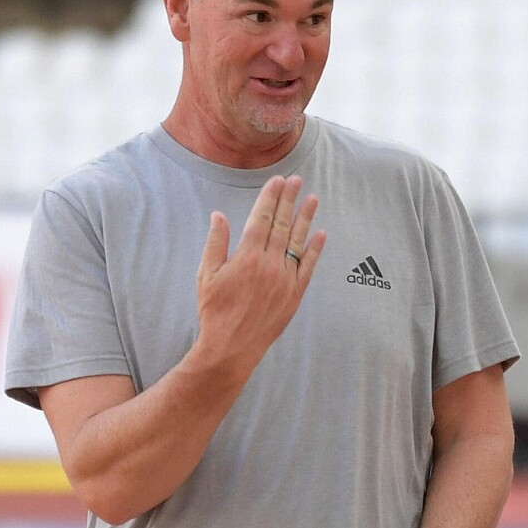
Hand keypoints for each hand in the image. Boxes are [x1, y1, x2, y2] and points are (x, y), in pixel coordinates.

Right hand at [194, 175, 325, 377]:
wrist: (231, 347)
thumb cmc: (214, 311)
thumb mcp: (206, 275)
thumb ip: (216, 243)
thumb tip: (219, 215)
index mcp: (247, 257)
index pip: (262, 218)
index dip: (271, 197)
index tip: (278, 180)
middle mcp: (269, 264)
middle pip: (281, 224)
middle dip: (289, 200)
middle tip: (297, 180)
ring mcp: (285, 279)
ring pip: (297, 241)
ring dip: (305, 218)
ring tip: (312, 199)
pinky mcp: (294, 295)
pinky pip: (308, 267)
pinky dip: (314, 250)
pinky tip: (320, 234)